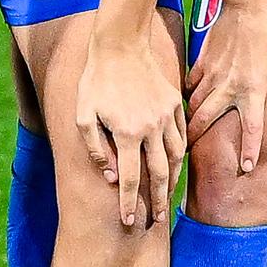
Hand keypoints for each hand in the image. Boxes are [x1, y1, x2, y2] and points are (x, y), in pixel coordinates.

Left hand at [72, 13, 186, 230]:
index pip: (130, 178)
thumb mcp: (83, 116)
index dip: (129, 203)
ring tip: (169, 196)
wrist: (121, 44)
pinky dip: (181, 153)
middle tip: (158, 221)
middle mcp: (151, 128)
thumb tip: (111, 176)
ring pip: (176, 156)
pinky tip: (176, 163)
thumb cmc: (96, 81)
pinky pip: (182, 134)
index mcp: (126, 133)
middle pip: (159, 173)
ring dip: (173, 179)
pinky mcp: (174, 103)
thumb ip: (96, 149)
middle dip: (158, 201)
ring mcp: (166, 115)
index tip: (128, 222)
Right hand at [185, 0, 266, 179]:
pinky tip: (188, 102)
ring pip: (194, 104)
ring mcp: (212, 75)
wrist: (248, 4)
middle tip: (188, 154)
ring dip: (190, 120)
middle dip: (195, 139)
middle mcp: (228, 86)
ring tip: (184, 134)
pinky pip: (191, 85)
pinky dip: (188, 95)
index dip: (249, 150)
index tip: (246, 169)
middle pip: (206, 120)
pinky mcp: (202, 63)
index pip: (251, 127)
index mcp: (252, 89)